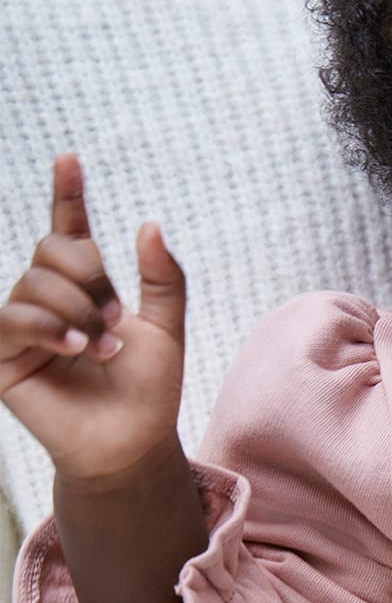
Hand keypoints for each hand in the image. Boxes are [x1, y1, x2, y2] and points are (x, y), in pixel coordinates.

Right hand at [0, 155, 187, 482]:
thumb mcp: (165, 329)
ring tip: (103, 347)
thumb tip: (148, 224)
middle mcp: (48, 303)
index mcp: (85, 290)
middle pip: (52, 251)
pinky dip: (48, 328)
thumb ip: (162, 279)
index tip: (70, 160)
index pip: (67, 232)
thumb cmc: (148, 390)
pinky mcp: (2, 358)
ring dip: (78, 311)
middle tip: (117, 319)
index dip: (66, 195)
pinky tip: (75, 347)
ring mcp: (22, 329)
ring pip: (34, 284)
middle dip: (91, 277)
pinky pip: (11, 320)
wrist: (133, 442)